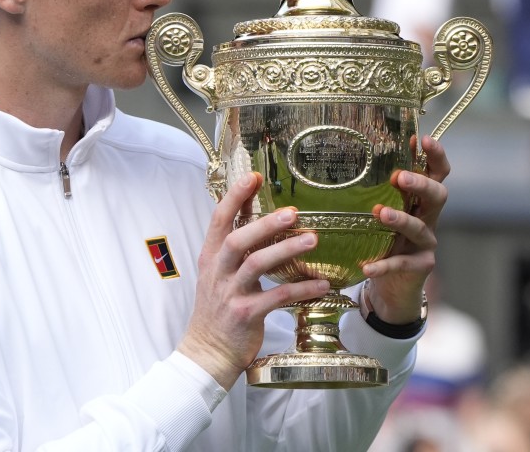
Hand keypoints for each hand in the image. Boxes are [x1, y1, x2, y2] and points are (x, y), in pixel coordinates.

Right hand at [177, 172, 329, 389]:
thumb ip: (234, 250)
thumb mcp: (218, 275)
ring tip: (312, 239)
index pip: (219, 220)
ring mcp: (230, 294)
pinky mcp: (246, 315)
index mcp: (211, 258)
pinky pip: (277, 297)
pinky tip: (321, 284)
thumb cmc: (218, 311)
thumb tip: (254, 218)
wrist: (207, 353)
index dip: (235, 197)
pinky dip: (300, 289)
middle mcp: (218, 272)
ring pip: (257, 265)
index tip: (253, 177)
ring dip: (286, 250)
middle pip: (238, 239)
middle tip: (292, 211)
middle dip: (264, 223)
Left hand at [364, 136, 449, 324]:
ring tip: (380, 213)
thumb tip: (345, 157)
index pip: (436, 173)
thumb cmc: (384, 240)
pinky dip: (383, 264)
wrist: (392, 285)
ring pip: (418, 227)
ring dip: (400, 219)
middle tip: (400, 177)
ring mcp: (426, 243)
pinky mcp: (419, 266)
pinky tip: (367, 267)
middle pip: (437, 195)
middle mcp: (428, 218)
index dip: (435, 156)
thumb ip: (374, 191)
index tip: (423, 139)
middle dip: (421, 184)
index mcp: (420, 200)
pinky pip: (400, 263)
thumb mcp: (382, 213)